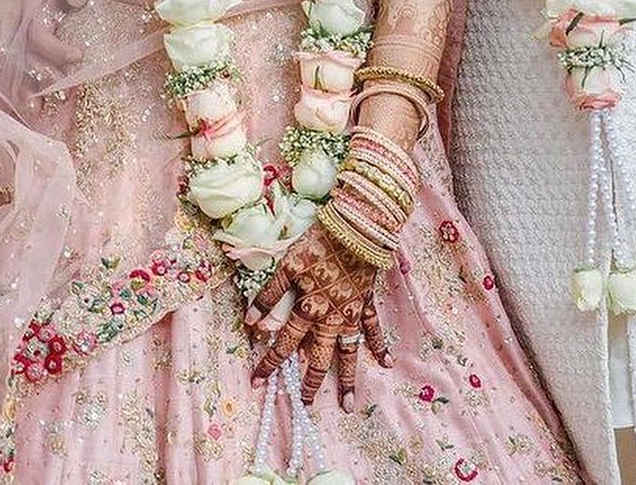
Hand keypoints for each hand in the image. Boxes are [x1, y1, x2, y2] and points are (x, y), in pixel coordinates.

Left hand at [247, 223, 392, 410]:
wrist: (358, 228)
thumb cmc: (320, 242)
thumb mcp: (289, 265)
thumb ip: (270, 294)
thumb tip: (249, 320)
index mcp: (308, 309)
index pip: (284, 343)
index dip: (269, 363)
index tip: (257, 382)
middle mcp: (330, 318)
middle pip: (318, 358)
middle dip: (309, 384)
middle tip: (304, 407)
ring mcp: (352, 313)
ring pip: (348, 353)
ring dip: (346, 379)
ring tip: (347, 405)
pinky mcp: (367, 301)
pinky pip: (374, 328)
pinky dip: (379, 345)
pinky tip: (386, 362)